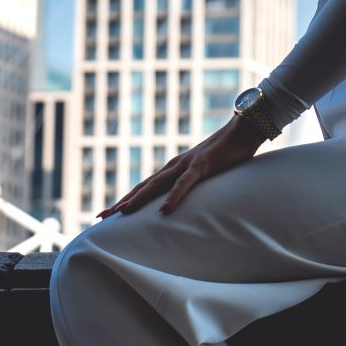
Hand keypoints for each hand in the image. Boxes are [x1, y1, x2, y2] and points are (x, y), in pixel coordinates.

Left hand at [98, 112, 269, 218]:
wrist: (243, 129)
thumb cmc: (227, 152)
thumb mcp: (206, 173)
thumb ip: (194, 184)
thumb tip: (186, 200)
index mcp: (174, 168)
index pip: (145, 186)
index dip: (126, 199)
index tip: (108, 213)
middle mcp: (174, 165)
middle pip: (143, 187)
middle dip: (122, 202)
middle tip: (101, 216)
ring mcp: (187, 164)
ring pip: (157, 185)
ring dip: (138, 199)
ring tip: (121, 213)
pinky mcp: (202, 166)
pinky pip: (185, 184)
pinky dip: (174, 197)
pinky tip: (165, 211)